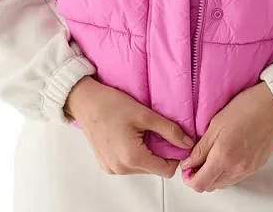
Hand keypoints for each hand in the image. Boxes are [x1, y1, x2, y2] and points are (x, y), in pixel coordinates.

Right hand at [64, 76, 194, 178]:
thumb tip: (187, 142)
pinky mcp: (106, 165)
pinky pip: (128, 165)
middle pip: (154, 169)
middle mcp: (121, 168)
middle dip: (160, 152)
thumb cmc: (110, 105)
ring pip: (142, 168)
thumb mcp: (144, 114)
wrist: (85, 102)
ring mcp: (112, 169)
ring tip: (140, 131)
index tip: (174, 139)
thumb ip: (169, 130)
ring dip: (147, 152)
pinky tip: (129, 136)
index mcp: (132, 158)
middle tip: (155, 131)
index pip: (166, 170)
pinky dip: (134, 153)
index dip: (175, 155)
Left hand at [179, 80, 272, 191]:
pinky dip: (226, 171)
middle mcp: (236, 168)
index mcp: (224, 156)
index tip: (187, 166)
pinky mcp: (256, 167)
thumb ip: (201, 147)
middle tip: (196, 159)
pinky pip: (236, 177)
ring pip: (223, 183)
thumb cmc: (247, 108)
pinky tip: (226, 154)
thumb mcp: (216, 123)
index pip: (200, 184)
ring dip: (213, 174)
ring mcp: (247, 170)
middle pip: (211, 187)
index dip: (189, 178)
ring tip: (211, 154)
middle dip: (200, 176)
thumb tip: (188, 163)